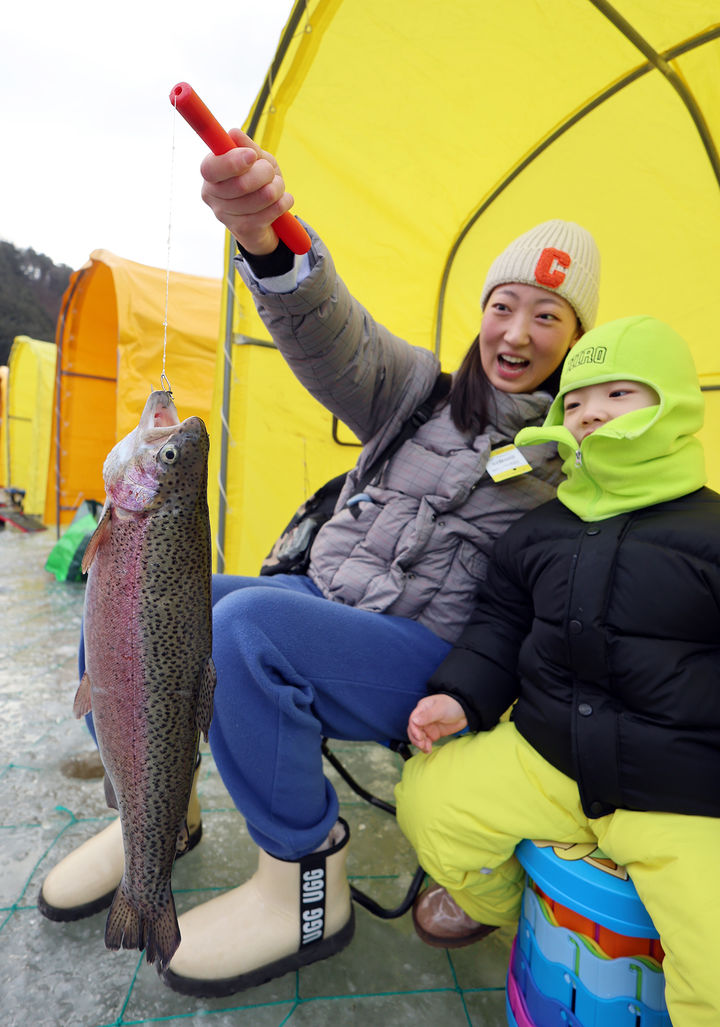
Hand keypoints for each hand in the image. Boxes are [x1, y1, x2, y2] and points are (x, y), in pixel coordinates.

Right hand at [200, 129, 294, 253]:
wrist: (263, 221)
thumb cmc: (258, 182)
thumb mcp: (256, 160)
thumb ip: (247, 147)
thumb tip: (234, 133)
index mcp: (210, 173)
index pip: (211, 168)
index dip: (232, 162)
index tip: (252, 156)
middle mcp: (212, 196)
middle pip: (241, 184)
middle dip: (265, 173)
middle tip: (270, 172)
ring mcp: (225, 216)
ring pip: (261, 197)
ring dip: (277, 188)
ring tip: (277, 187)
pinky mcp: (244, 230)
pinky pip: (272, 211)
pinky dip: (284, 202)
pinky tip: (282, 201)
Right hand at [407, 695, 467, 753]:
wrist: (465, 710)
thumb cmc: (452, 705)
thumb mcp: (440, 709)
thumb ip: (427, 715)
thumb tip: (414, 720)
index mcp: (422, 709)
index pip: (413, 720)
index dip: (414, 730)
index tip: (419, 737)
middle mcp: (422, 718)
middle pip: (413, 730)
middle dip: (415, 739)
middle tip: (422, 745)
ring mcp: (428, 726)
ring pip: (418, 737)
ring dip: (420, 744)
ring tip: (426, 749)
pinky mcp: (433, 734)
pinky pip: (426, 741)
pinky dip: (425, 747)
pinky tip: (428, 750)